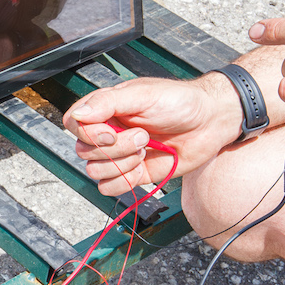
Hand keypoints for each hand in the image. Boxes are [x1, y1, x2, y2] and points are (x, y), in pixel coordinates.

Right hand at [63, 74, 241, 196]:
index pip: (73, 124)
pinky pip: (109, 189)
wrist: (210, 123)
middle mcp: (107, 132)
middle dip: (116, 148)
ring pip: (95, 172)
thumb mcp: (142, 95)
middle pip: (84, 151)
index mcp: (105, 108)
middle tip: (144, 135)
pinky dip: (126, 181)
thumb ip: (106, 102)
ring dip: (123, 164)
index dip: (88, 133)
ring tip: (147, 148)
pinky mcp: (132, 175)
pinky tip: (144, 166)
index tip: (112, 131)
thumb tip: (77, 114)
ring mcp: (119, 155)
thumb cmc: (179, 102)